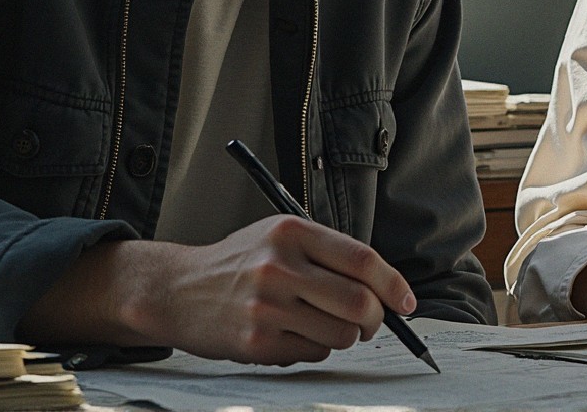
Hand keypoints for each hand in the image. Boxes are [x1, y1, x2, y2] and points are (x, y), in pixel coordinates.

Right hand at [23, 215, 416, 365]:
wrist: (179, 289)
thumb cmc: (240, 262)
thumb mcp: (280, 236)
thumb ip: (329, 255)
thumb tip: (385, 289)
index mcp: (292, 232)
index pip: (362, 259)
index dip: (394, 284)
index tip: (407, 302)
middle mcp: (280, 266)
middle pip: (358, 302)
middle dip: (377, 319)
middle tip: (373, 323)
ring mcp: (267, 306)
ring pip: (341, 334)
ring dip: (345, 337)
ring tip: (323, 325)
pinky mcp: (256, 342)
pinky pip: (313, 353)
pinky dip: (315, 348)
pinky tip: (293, 334)